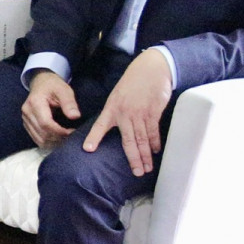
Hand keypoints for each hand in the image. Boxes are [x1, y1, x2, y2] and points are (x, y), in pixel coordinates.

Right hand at [21, 70, 80, 147]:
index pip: (46, 123)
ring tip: (66, 138)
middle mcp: (27, 112)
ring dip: (53, 142)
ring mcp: (25, 119)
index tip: (72, 132)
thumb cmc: (53, 86)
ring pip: (39, 139)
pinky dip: (48, 141)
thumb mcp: (64, 90)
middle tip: (72, 136)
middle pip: (42, 133)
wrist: (41, 83)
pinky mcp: (27, 124)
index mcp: (35, 102)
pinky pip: (36, 138)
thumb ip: (69, 103)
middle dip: (58, 138)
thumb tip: (75, 116)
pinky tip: (58, 138)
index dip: (59, 131)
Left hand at [83, 48, 174, 176]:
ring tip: (147, 168)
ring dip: (146, 155)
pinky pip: (153, 131)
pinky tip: (155, 151)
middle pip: (128, 141)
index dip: (94, 138)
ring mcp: (139, 114)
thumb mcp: (117, 96)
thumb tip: (113, 127)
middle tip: (136, 173)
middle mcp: (124, 113)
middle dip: (133, 159)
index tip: (88, 150)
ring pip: (142, 139)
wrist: (151, 69)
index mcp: (112, 108)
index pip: (100, 126)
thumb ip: (115, 112)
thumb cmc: (133, 83)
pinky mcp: (153, 112)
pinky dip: (155, 143)